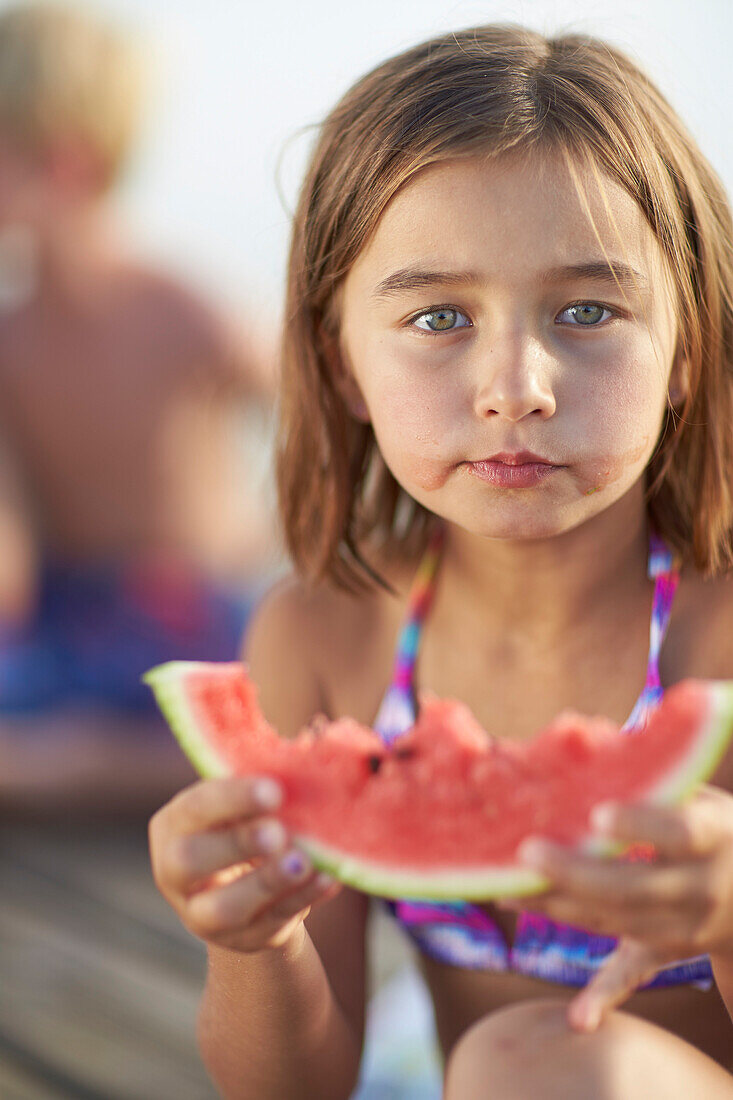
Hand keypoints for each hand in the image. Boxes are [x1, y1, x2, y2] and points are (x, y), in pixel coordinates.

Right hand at [149, 776, 340, 952]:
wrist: (247, 883)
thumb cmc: (244, 823)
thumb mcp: (241, 804)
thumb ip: (259, 790)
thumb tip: (301, 767)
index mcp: (174, 825)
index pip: (195, 808)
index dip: (233, 798)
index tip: (274, 790)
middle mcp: (176, 873)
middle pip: (190, 861)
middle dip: (237, 844)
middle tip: (278, 832)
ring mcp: (205, 914)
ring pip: (226, 908)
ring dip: (268, 882)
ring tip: (303, 862)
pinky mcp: (243, 939)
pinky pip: (272, 923)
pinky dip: (303, 899)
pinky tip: (327, 879)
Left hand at [498, 784, 732, 1030]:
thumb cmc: (716, 826)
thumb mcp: (699, 795)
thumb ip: (649, 776)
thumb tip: (583, 736)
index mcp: (713, 837)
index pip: (679, 832)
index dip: (641, 825)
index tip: (598, 813)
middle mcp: (701, 888)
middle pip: (637, 888)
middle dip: (579, 874)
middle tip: (528, 853)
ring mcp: (686, 927)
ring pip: (619, 923)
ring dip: (562, 907)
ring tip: (506, 887)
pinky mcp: (668, 951)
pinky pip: (632, 971)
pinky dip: (603, 993)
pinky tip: (578, 1019)